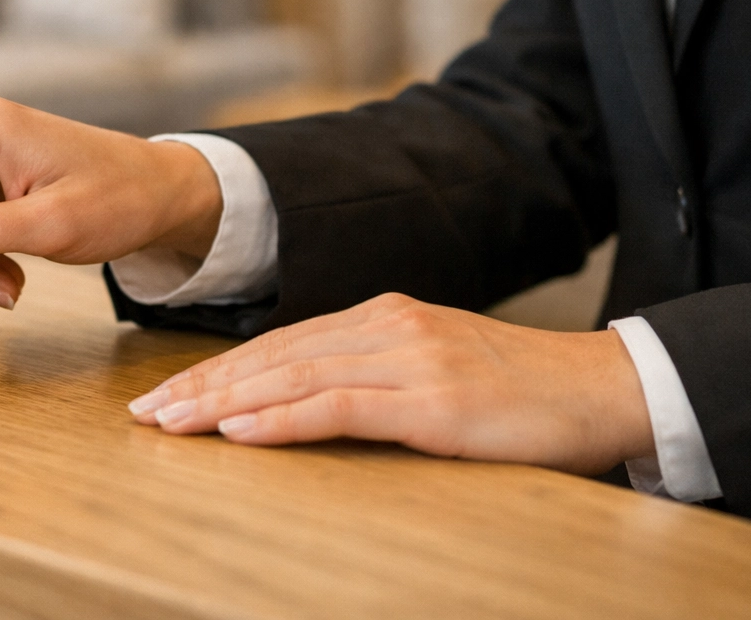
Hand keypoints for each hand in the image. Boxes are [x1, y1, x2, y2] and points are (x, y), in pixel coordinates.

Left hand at [127, 293, 654, 474]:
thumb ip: (374, 374)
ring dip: (223, 403)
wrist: (605, 389)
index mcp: (384, 317)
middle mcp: (387, 327)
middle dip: (202, 387)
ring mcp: (409, 359)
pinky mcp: (432, 401)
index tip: (169, 396)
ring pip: (293, 376)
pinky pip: (339, 407)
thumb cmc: (521, 392)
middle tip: (145, 415)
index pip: (281, 344)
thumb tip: (309, 399)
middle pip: (273, 356)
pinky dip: (282, 418)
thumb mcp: (436, 371)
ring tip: (171, 425)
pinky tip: (239, 432)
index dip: (219, 370)